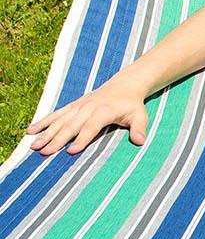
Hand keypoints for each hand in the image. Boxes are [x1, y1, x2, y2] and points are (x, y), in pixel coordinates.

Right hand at [24, 81, 148, 156]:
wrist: (124, 85)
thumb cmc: (132, 105)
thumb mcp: (140, 115)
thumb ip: (139, 128)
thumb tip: (140, 141)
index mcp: (104, 111)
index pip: (91, 127)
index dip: (82, 139)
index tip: (71, 151)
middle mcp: (88, 107)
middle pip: (71, 125)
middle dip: (57, 139)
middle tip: (44, 152)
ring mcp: (79, 105)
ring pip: (60, 120)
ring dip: (46, 132)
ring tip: (32, 145)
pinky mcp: (73, 105)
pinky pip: (56, 113)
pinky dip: (43, 121)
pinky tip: (30, 131)